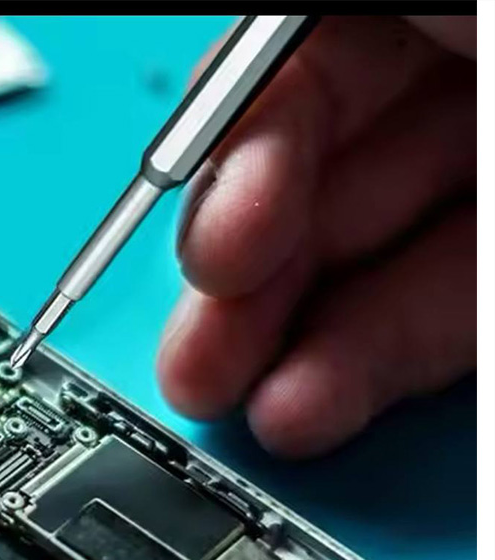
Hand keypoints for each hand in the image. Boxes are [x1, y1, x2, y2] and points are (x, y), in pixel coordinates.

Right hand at [158, 16, 475, 456]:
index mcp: (404, 15)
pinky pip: (432, 322)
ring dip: (293, 354)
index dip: (236, 173)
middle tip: (201, 361)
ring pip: (366, 272)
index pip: (287, 90)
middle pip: (309, 196)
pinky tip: (310, 407)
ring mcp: (481, 181)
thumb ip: (295, 41)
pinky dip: (366, 371)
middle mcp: (446, 87)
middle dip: (243, 292)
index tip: (219, 253)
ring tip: (257, 412)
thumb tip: (208, 94)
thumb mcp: (392, 5)